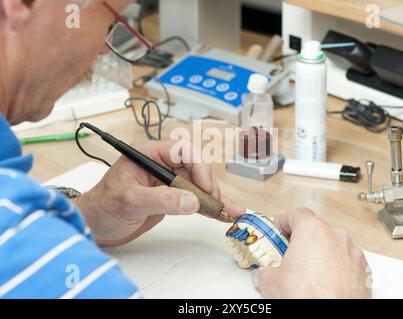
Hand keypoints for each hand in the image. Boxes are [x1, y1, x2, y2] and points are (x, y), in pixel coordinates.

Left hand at [75, 140, 244, 246]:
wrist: (93, 227)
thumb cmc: (102, 207)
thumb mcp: (129, 201)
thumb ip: (161, 200)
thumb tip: (191, 201)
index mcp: (147, 154)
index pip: (181, 151)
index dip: (198, 167)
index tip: (204, 188)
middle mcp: (160, 165)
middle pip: (195, 167)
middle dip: (209, 185)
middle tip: (214, 203)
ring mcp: (166, 182)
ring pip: (198, 185)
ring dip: (214, 198)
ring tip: (230, 211)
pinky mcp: (170, 198)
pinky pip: (193, 200)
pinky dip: (207, 208)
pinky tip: (221, 215)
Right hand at [252, 208, 371, 298]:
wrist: (332, 318)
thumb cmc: (308, 297)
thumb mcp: (272, 283)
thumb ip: (265, 272)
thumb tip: (263, 275)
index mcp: (312, 230)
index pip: (296, 213)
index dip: (284, 221)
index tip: (279, 231)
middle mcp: (335, 236)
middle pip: (315, 229)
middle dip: (302, 241)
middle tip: (290, 255)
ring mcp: (352, 252)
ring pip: (333, 245)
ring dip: (321, 254)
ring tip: (309, 274)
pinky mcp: (363, 270)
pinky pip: (346, 262)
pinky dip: (337, 269)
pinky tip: (326, 284)